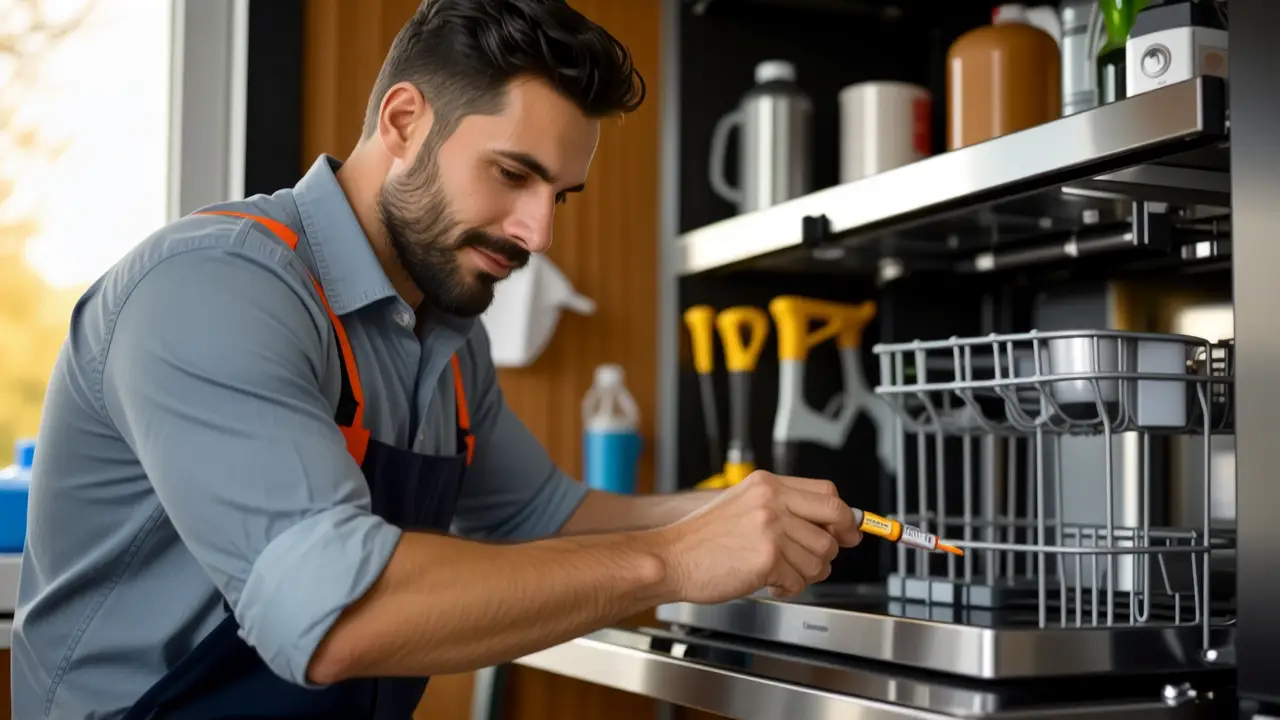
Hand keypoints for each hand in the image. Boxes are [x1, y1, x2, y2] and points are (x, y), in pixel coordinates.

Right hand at [652, 470, 861, 604]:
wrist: (671, 557)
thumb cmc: (701, 539)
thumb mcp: (742, 506)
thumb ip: (782, 508)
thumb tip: (829, 524)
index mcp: (767, 485)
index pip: (827, 493)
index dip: (844, 515)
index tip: (849, 529)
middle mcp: (772, 501)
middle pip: (834, 521)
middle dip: (837, 544)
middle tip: (825, 557)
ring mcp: (772, 529)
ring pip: (821, 557)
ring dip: (808, 573)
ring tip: (785, 574)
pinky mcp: (768, 558)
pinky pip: (800, 580)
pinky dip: (790, 589)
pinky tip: (772, 585)